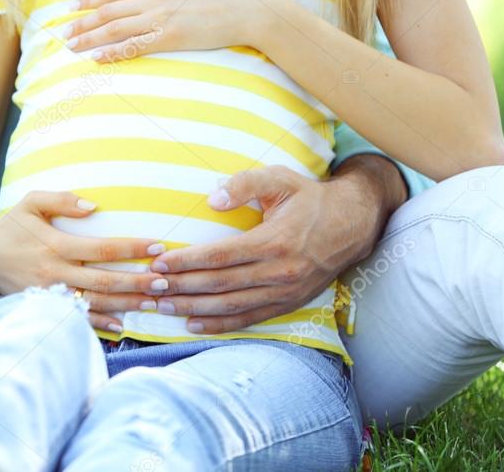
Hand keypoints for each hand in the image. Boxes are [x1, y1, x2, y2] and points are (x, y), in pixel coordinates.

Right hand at [0, 191, 167, 331]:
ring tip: (154, 301)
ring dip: (126, 304)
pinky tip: (122, 326)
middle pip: (104, 281)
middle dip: (137, 282)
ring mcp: (50, 294)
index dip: (131, 248)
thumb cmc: (12, 226)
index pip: (101, 248)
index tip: (157, 246)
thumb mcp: (31, 203)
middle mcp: (55, 272)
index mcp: (55, 245)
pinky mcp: (45, 307)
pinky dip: (99, 324)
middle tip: (164, 280)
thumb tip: (94, 206)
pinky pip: (76, 318)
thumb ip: (61, 199)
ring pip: (95, 302)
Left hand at [64, 0, 276, 62]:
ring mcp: (159, 19)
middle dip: (82, 22)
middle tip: (63, 32)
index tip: (72, 7)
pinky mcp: (169, 38)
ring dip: (90, 38)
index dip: (89, 0)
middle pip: (107, 11)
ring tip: (72, 46)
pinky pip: (134, 47)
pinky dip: (113, 52)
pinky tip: (97, 58)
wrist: (244, 8)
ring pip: (115, 29)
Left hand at [149, 160, 401, 332]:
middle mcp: (279, 271)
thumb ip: (245, 184)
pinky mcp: (288, 304)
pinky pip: (249, 318)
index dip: (188, 261)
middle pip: (220, 284)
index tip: (159, 262)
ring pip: (231, 306)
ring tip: (163, 306)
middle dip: (181, 286)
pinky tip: (193, 324)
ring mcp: (284, 292)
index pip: (221, 256)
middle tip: (150, 287)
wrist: (353, 224)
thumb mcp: (280, 179)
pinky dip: (220, 325)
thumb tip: (212, 199)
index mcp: (274, 241)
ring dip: (194, 308)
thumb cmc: (309, 198)